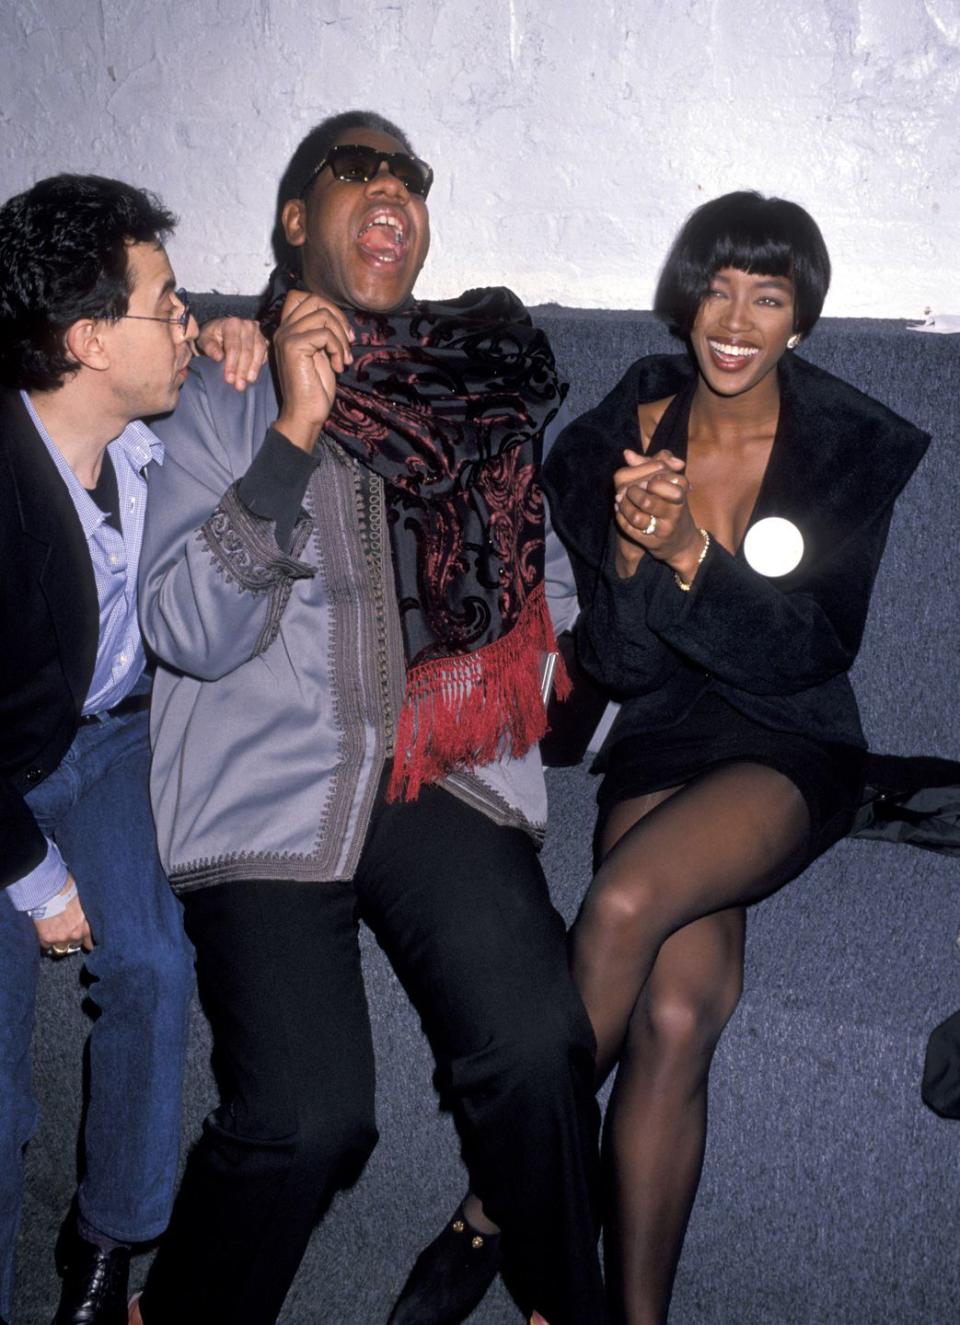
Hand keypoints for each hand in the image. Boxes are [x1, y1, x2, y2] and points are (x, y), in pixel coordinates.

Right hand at [32, 875, 92, 955]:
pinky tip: (44, 935)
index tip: (86, 945)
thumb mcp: (81, 900)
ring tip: (54, 936)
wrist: (49, 892)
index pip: (88, 941)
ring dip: (58, 942)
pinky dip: (45, 941)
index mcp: (85, 925)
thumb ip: (82, 910)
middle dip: (71, 940)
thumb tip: (80, 909)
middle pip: (74, 944)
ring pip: (60, 948)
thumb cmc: (66, 891)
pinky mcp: (46, 939)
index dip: (86, 943)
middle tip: (66, 934)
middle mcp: (75, 935)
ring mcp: (60, 938)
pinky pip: (46, 946)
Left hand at [198, 318, 268, 390]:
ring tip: (248, 381)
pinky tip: (254, 374)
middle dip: (242, 370)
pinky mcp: (263, 340)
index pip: (233, 347)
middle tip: (239, 385)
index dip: (231, 364)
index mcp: (232, 324)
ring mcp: (258, 332)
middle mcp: (248, 325)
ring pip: (259, 351)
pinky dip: (260, 364)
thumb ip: (210, 347)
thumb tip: (219, 357)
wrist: (222, 331)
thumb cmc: (213, 336)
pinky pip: (265, 353)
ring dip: (254, 369)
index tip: (229, 379)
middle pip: (247, 351)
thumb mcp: (205, 339)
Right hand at [272, 292, 354, 452]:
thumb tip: (338, 318)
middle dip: (339, 318)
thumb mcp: (321, 353)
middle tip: (348, 341)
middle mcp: (283, 329)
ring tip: (344, 358)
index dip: (327, 306)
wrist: (305, 413)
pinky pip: (325, 334)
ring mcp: (286, 336)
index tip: (342, 331)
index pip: (302, 296)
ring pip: (323, 315)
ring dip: (341, 337)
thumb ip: (322, 332)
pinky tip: (338, 366)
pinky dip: (337, 349)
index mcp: (288, 329)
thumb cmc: (315, 388)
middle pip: (314, 299)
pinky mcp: (293, 347)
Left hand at [612, 449, 692, 576]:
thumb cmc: (669, 504)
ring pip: (638, 516)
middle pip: (647, 498)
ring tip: (621, 500)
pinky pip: (631, 530)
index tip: (643, 478)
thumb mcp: (666, 481)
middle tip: (628, 490)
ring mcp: (666, 528)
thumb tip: (627, 454)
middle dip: (632, 493)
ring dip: (624, 507)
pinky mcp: (654, 542)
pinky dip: (622, 518)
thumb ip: (649, 465)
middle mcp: (677, 509)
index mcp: (682, 489)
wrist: (678, 539)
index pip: (661, 475)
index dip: (646, 474)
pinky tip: (620, 512)